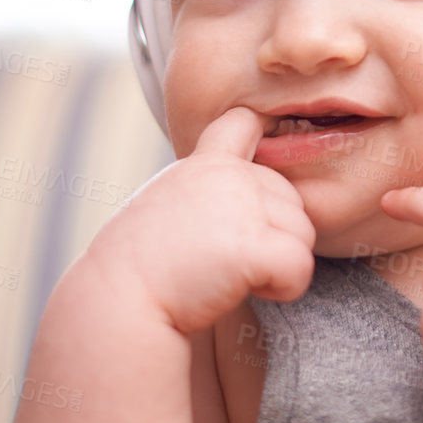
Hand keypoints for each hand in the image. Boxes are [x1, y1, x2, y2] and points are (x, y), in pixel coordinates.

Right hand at [84, 107, 316, 333]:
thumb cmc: (139, 265)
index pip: (245, 123)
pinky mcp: (254, 244)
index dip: (264, 139)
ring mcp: (243, 205)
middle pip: (293, 200)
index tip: (257, 175)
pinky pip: (301, 266)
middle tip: (226, 259)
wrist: (118, 299)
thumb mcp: (165, 204)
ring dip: (278, 262)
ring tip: (231, 274)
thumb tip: (238, 198)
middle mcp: (229, 175)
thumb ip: (204, 191)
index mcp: (204, 165)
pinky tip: (249, 291)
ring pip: (304, 233)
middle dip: (273, 235)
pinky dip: (285, 287)